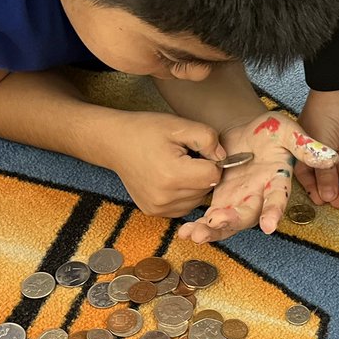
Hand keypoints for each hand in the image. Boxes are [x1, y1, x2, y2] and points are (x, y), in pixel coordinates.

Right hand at [105, 112, 223, 216]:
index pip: (214, 175)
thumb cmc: (146, 131)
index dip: (212, 160)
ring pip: (197, 199)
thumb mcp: (179, 125)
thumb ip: (208, 138)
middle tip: (185, 157)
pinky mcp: (155, 212)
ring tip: (177, 167)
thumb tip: (224, 157)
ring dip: (195, 184)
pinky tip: (171, 178)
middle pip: (206, 189)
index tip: (199, 151)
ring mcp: (159, 208)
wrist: (114, 143)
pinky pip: (184, 206)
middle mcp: (165, 197)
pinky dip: (184, 194)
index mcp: (172, 175)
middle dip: (203, 172)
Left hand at [177, 112, 337, 242]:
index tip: (268, 225)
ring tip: (194, 234)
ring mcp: (239, 201)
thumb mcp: (287, 130)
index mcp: (277, 181)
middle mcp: (259, 197)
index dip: (274, 211)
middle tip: (214, 226)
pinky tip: (184, 232)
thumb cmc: (270, 131)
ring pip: (228, 223)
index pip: (278, 198)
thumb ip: (306, 145)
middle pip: (248, 216)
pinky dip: (198, 227)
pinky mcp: (221, 202)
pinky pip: (211, 220)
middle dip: (231, 223)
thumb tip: (332, 158)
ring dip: (212, 231)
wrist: (245, 131)